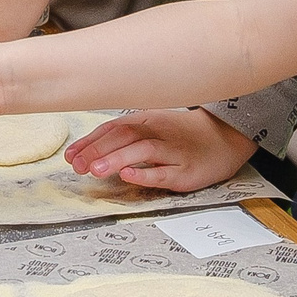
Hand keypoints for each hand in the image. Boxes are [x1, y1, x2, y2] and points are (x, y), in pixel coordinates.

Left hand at [64, 108, 257, 190]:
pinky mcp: (188, 170)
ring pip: (143, 151)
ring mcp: (174, 151)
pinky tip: (129, 176)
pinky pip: (165, 171)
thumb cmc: (182, 134)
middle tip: (77, 165)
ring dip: (116, 159)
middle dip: (97, 151)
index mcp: (147, 120)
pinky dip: (146, 174)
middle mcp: (159, 132)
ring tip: (95, 171)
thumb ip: (125, 136)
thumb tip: (88, 151)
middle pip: (124, 137)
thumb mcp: (153, 127)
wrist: (225, 137)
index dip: (90, 142)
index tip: (71, 156)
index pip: (113, 128)